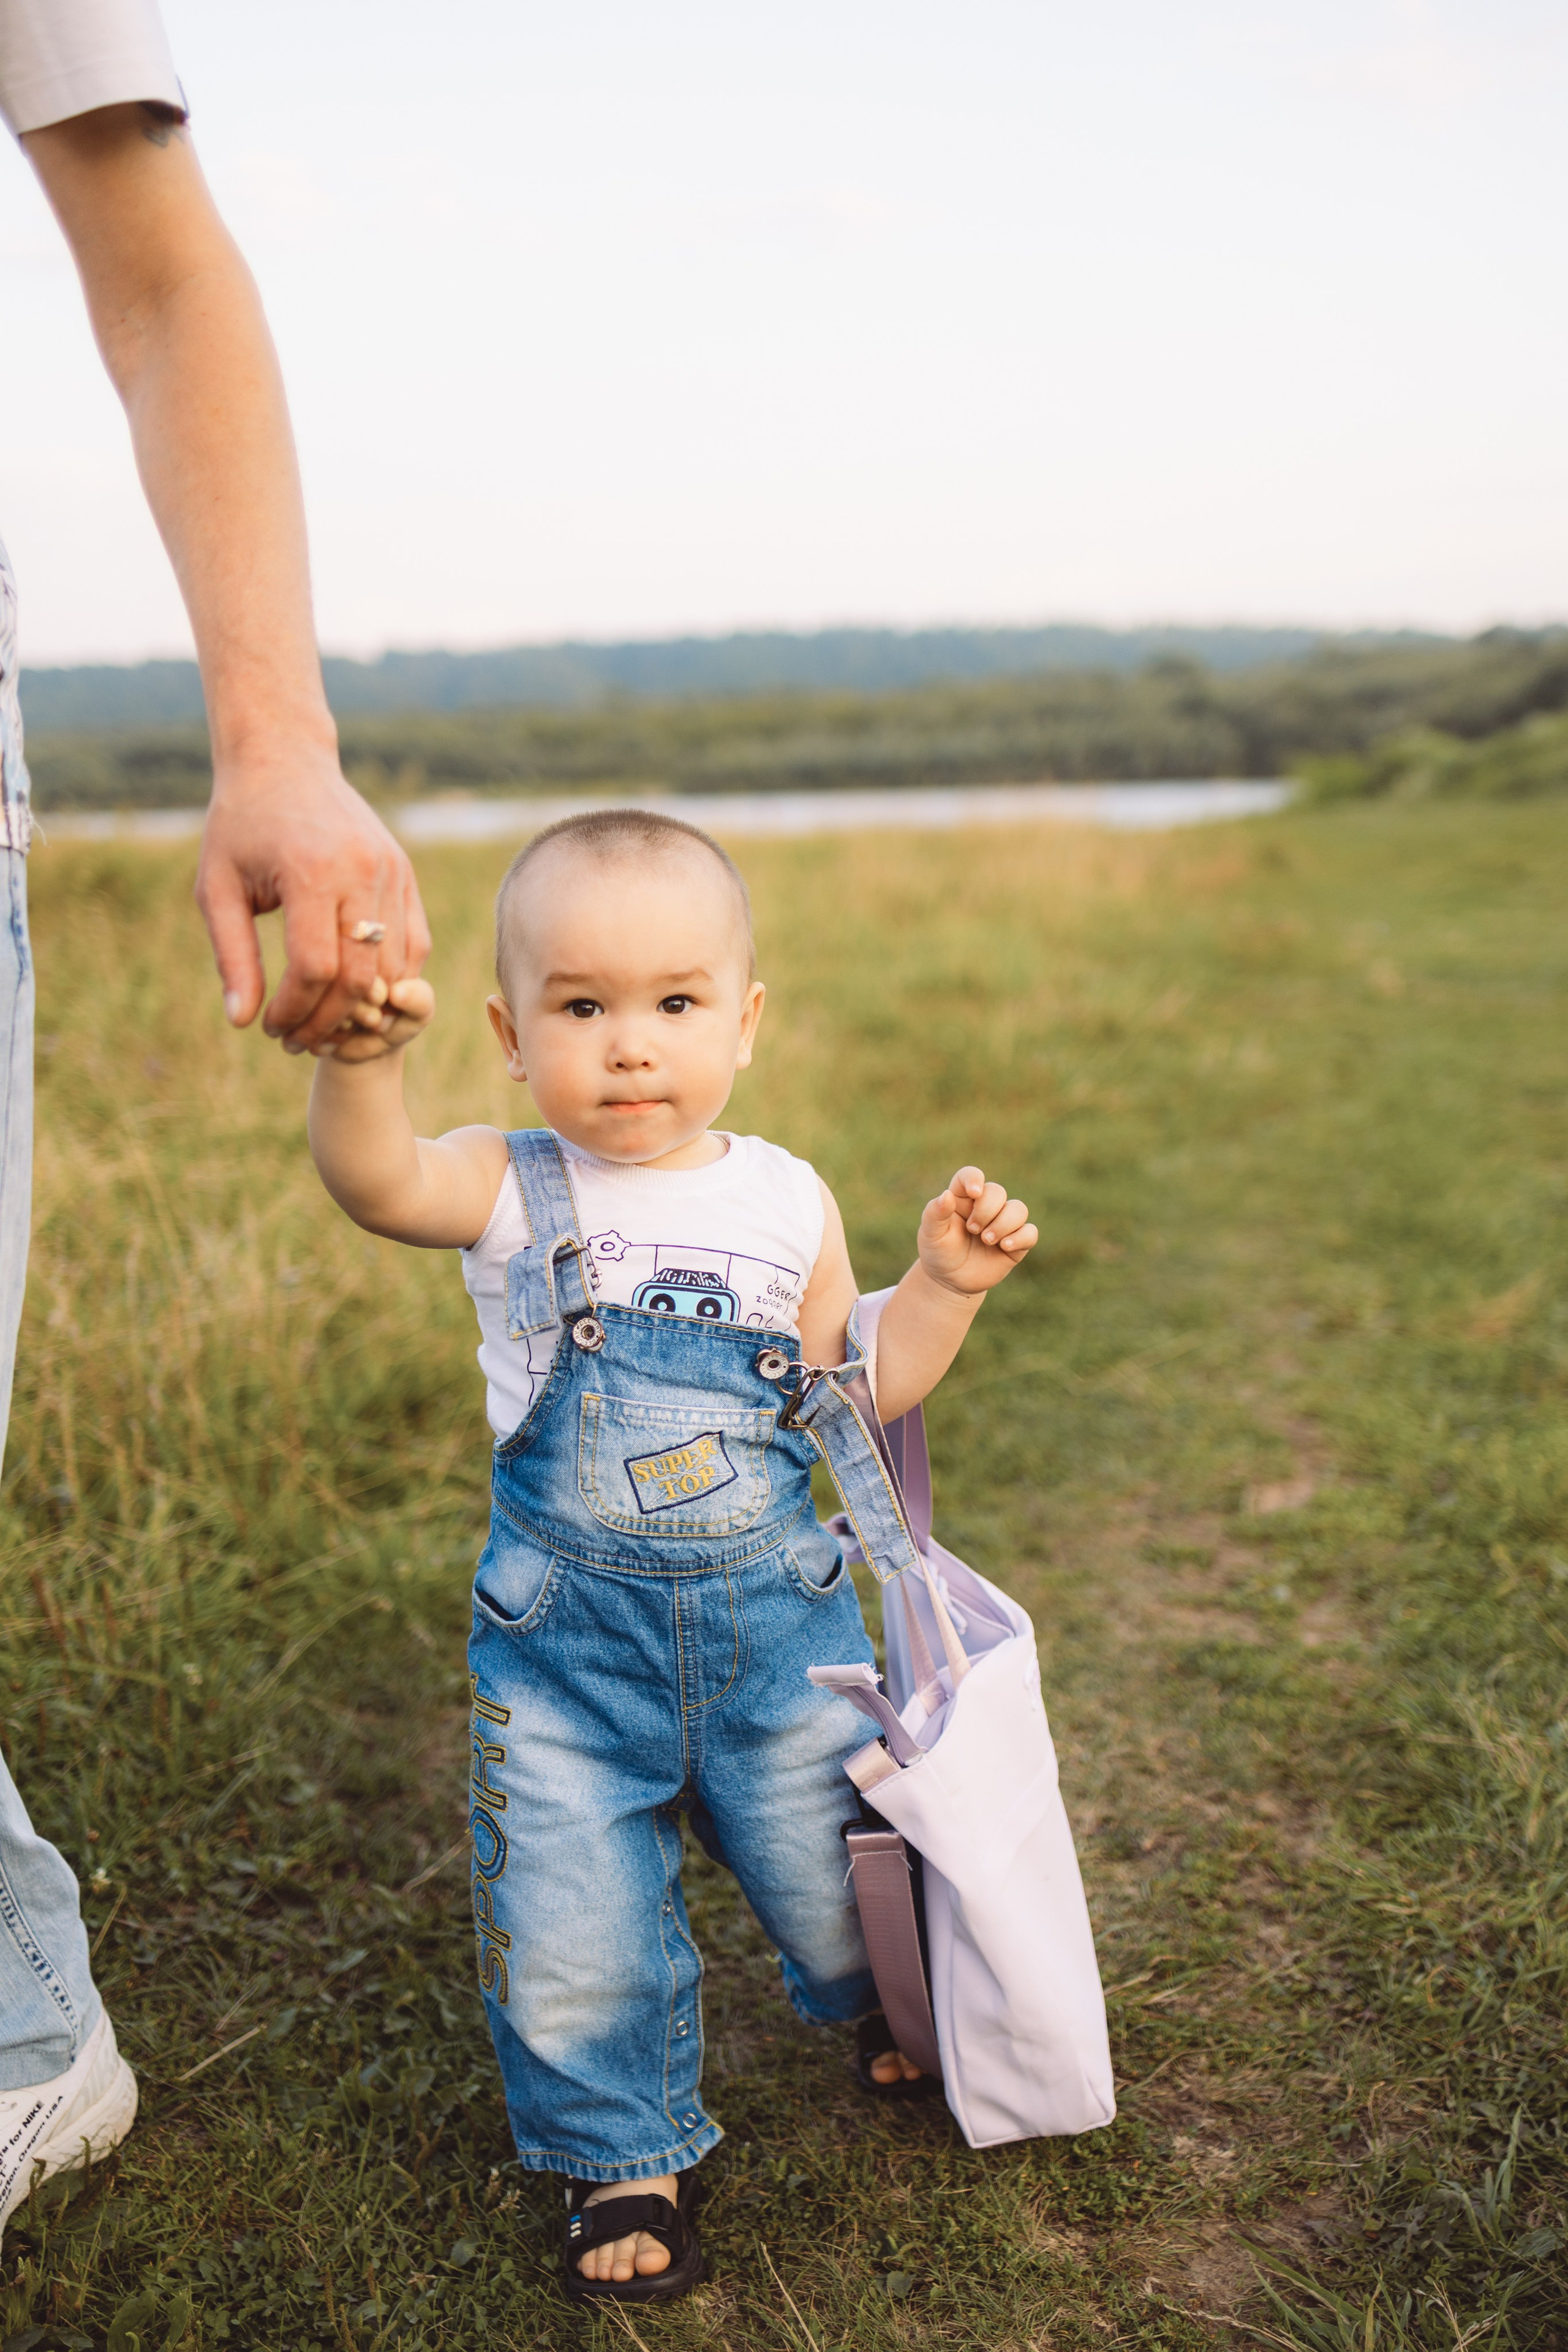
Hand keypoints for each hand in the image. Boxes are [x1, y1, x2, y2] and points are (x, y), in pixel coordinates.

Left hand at [195, 743, 430, 1052]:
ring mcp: (392, 872)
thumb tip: (241, 1023)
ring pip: (395, 968)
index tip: (269, 1028)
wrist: (285, 762)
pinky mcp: (405, 874)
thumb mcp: (218, 890)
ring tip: (323, 1024)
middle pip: (361, 977)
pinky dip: (390, 980)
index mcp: (311, 873)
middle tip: (297, 1040)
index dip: (295, 1011)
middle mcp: (361, 872)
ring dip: (362, 1009)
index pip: (316, 968)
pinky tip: (354, 994)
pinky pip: (413, 945)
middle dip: (328, 1021)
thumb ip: (232, 957)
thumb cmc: (241, 827)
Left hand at [917, 1166, 1036, 1296]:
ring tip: (987, 1241)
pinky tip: (1005, 1246)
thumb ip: (935, 1213)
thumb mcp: (930, 1234)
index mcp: (962, 1198)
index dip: (974, 1179)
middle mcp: (985, 1207)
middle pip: (997, 1191)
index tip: (974, 1193)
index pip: (970, 1175)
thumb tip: (947, 1195)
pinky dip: (1021, 1237)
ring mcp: (1003, 1223)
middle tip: (972, 1230)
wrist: (951, 1281)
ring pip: (1019, 1209)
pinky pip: (1030, 1232)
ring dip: (1004, 1223)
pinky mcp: (1016, 1243)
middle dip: (986, 1210)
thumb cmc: (939, 1252)